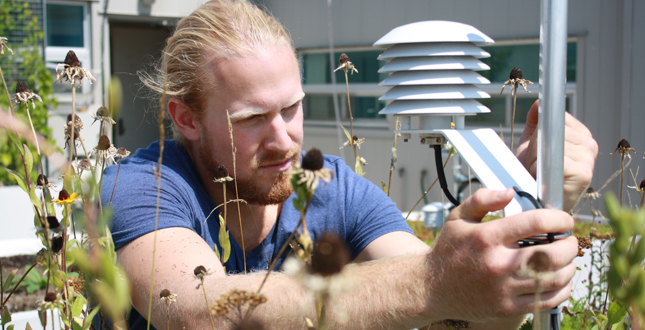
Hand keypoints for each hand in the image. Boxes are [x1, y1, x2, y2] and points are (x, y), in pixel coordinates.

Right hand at [427, 188, 577, 321]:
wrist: (432, 288)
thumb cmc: (449, 251)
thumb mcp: (458, 218)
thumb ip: (482, 200)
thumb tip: (510, 192)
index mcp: (487, 237)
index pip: (535, 222)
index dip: (558, 218)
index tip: (564, 220)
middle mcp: (496, 263)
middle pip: (551, 254)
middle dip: (569, 245)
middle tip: (568, 240)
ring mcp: (503, 288)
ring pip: (553, 279)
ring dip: (569, 267)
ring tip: (566, 260)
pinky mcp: (507, 308)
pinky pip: (546, 301)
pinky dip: (561, 290)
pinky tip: (558, 280)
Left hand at [515, 100, 597, 210]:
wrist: (534, 202)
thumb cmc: (534, 174)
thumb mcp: (532, 144)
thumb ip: (536, 123)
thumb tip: (539, 103)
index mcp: (580, 135)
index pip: (556, 118)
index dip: (541, 132)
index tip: (539, 148)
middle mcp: (589, 145)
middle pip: (552, 131)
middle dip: (537, 147)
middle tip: (537, 164)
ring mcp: (588, 159)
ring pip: (551, 145)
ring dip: (536, 159)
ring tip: (539, 172)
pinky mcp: (583, 174)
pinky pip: (554, 160)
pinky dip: (541, 168)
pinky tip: (544, 179)